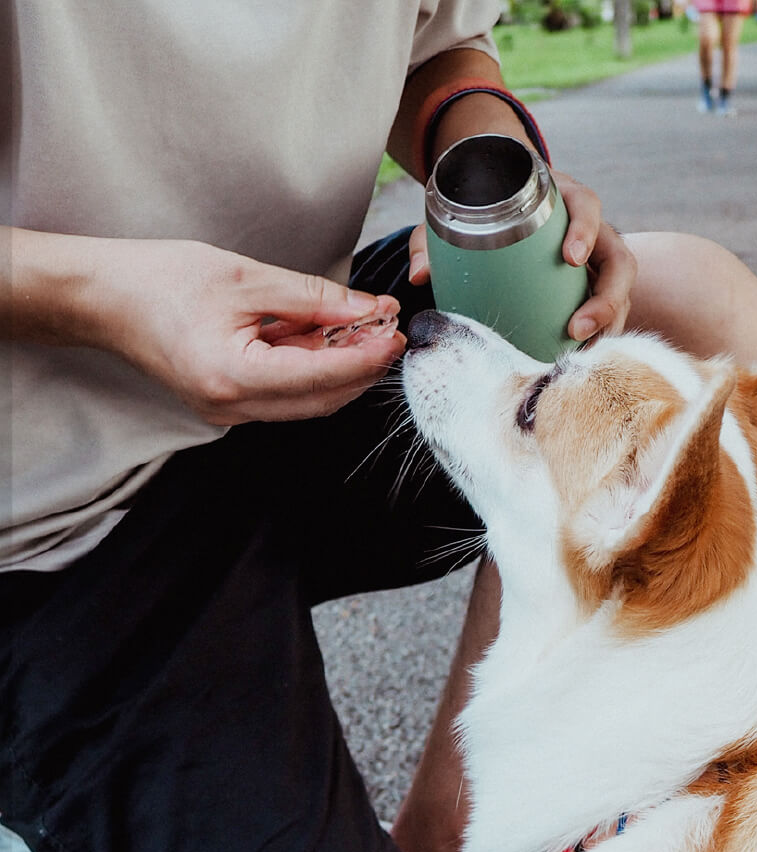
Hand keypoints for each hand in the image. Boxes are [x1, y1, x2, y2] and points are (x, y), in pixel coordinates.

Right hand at [64, 237, 404, 423]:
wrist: (103, 297)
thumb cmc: (159, 280)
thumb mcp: (244, 277)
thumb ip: (312, 298)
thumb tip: (366, 310)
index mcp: (232, 377)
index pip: (321, 378)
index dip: (366, 358)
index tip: (395, 334)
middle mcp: (231, 407)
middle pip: (321, 399)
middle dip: (362, 367)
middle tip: (388, 330)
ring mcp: (229, 411)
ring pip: (307, 400)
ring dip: (341, 368)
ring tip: (363, 328)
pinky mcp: (229, 401)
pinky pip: (286, 392)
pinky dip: (313, 367)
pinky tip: (327, 335)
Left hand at [407, 171, 636, 342]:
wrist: (498, 195)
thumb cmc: (482, 205)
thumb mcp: (454, 215)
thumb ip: (433, 239)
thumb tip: (419, 275)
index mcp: (563, 199)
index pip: (587, 206)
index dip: (586, 230)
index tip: (569, 258)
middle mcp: (590, 229)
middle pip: (619, 260)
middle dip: (607, 297)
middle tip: (577, 328)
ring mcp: (595, 261)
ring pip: (620, 291)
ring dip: (608, 324)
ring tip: (580, 351)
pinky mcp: (591, 286)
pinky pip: (608, 310)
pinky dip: (600, 334)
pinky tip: (581, 358)